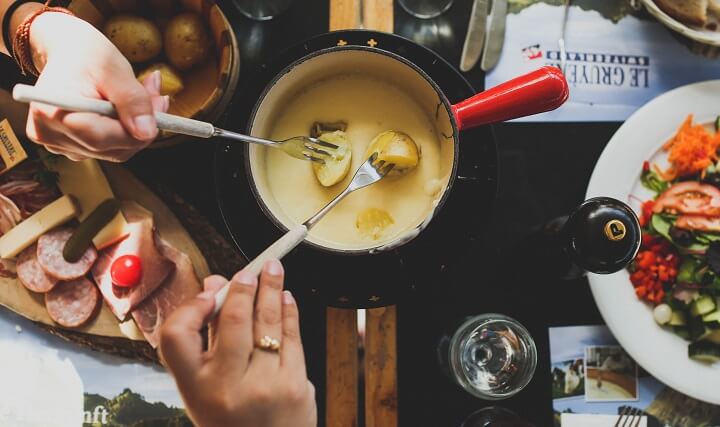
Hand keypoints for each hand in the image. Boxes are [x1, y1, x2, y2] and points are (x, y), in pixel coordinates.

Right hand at [25, 12, 167, 161]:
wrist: (67, 53)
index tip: (159, 104)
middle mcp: (50, 135)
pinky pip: (109, 148)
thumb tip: (147, 133)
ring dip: (137, 128)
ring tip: (145, 95)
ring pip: (115, 151)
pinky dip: (125, 131)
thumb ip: (132, 101)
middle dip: (142, 126)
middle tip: (157, 95)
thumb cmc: (85, 54)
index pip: (102, 139)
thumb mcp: (114, 68)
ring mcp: (58, 145)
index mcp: (51, 113)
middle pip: (112, 148)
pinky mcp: (69, 147)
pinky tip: (129, 109)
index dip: (137, 129)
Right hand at [159, 260, 316, 426]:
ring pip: (268, 323)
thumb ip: (207, 337)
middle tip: (250, 270)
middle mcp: (226, 387)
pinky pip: (292, 337)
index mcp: (195, 388)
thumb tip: (214, 286)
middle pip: (233, 320)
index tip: (207, 292)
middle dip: (243, 287)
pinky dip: (289, 312)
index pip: (176, 336)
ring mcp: (264, 386)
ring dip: (272, 290)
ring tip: (273, 270)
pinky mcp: (294, 385)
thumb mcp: (205, 389)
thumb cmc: (232, 419)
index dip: (190, 307)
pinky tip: (286, 298)